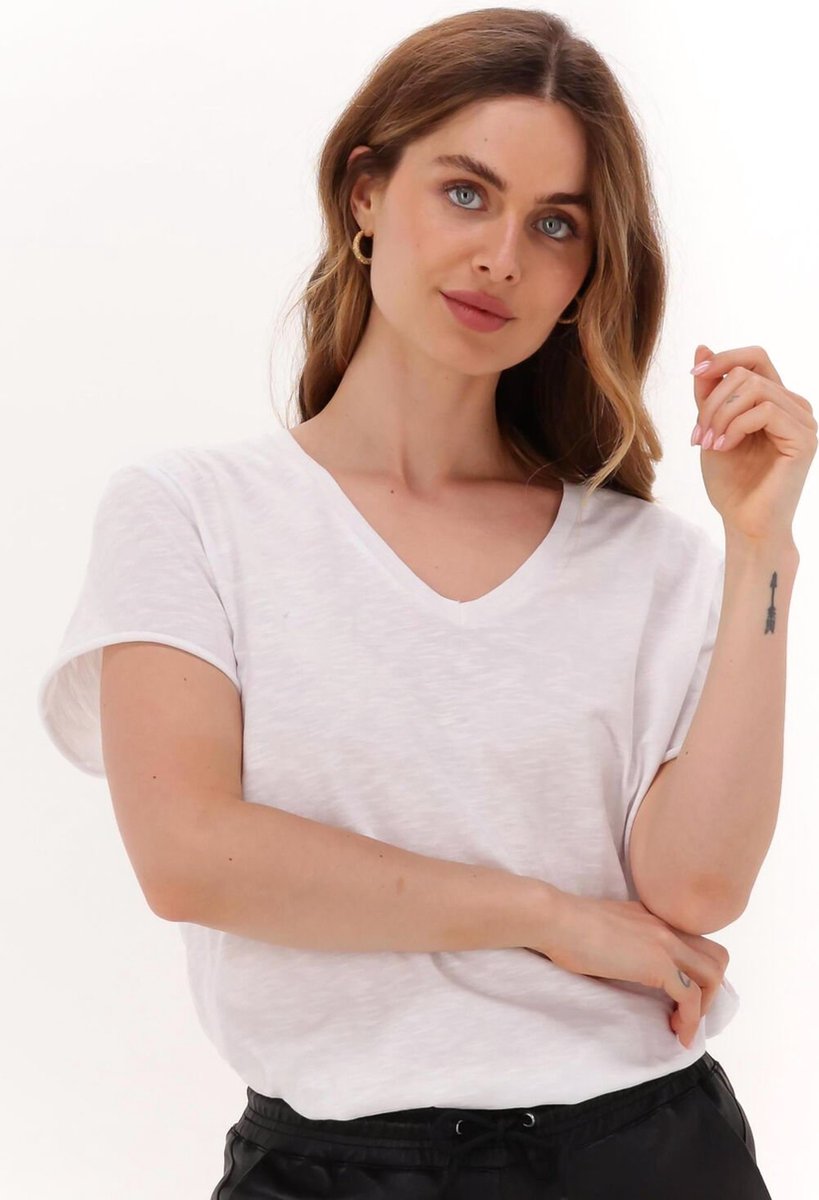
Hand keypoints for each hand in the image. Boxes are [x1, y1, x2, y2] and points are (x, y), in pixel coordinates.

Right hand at [528, 891, 729, 1048]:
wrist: (556, 919)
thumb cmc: (566, 925)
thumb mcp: (608, 927)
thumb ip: (627, 940)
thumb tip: (625, 962)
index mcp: (654, 917)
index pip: (696, 942)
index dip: (697, 973)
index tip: (681, 997)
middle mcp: (666, 927)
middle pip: (716, 957)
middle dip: (709, 989)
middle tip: (686, 1011)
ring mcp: (665, 944)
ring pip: (712, 976)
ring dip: (704, 1006)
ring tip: (681, 1024)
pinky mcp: (657, 965)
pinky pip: (690, 998)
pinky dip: (690, 1021)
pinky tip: (677, 1033)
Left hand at [690, 343, 816, 541]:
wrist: (744, 524)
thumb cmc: (731, 482)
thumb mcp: (711, 428)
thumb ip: (708, 391)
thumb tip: (702, 347)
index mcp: (775, 401)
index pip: (755, 357)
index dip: (723, 359)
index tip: (693, 376)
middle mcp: (794, 406)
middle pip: (748, 372)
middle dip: (712, 399)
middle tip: (698, 434)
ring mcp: (803, 421)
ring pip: (754, 389)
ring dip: (720, 415)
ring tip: (707, 443)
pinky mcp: (804, 439)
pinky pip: (765, 411)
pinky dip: (735, 426)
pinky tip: (722, 447)